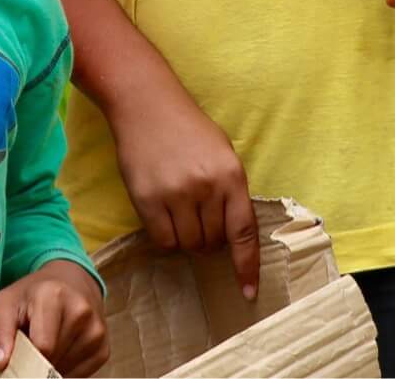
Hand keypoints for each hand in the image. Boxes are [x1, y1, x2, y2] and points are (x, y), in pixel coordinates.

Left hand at [0, 259, 107, 376]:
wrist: (68, 280)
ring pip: (66, 369)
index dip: (24, 359)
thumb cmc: (31, 294)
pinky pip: (81, 374)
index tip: (14, 357)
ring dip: (51, 365)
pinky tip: (60, 350)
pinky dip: (66, 369)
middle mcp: (81, 311)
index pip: (42, 347)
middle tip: (29, 346)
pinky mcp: (104, 346)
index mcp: (54, 296)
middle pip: (54, 360)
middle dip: (36, 361)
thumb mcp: (5, 303)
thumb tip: (1, 363)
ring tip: (45, 344)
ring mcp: (97, 329)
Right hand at [108, 73, 259, 298]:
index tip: (247, 292)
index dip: (247, 266)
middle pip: (213, 242)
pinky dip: (166, 237)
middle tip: (199, 219)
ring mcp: (176, 193)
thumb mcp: (222, 153)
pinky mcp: (148, 199)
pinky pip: (163, 240)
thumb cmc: (188, 128)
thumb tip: (231, 235)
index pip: (244, 232)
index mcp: (232, 175)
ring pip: (188, 244)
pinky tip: (164, 216)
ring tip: (181, 213)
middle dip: (210, 240)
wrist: (147, 103)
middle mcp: (207, 187)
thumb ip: (230, 191)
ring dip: (188, 239)